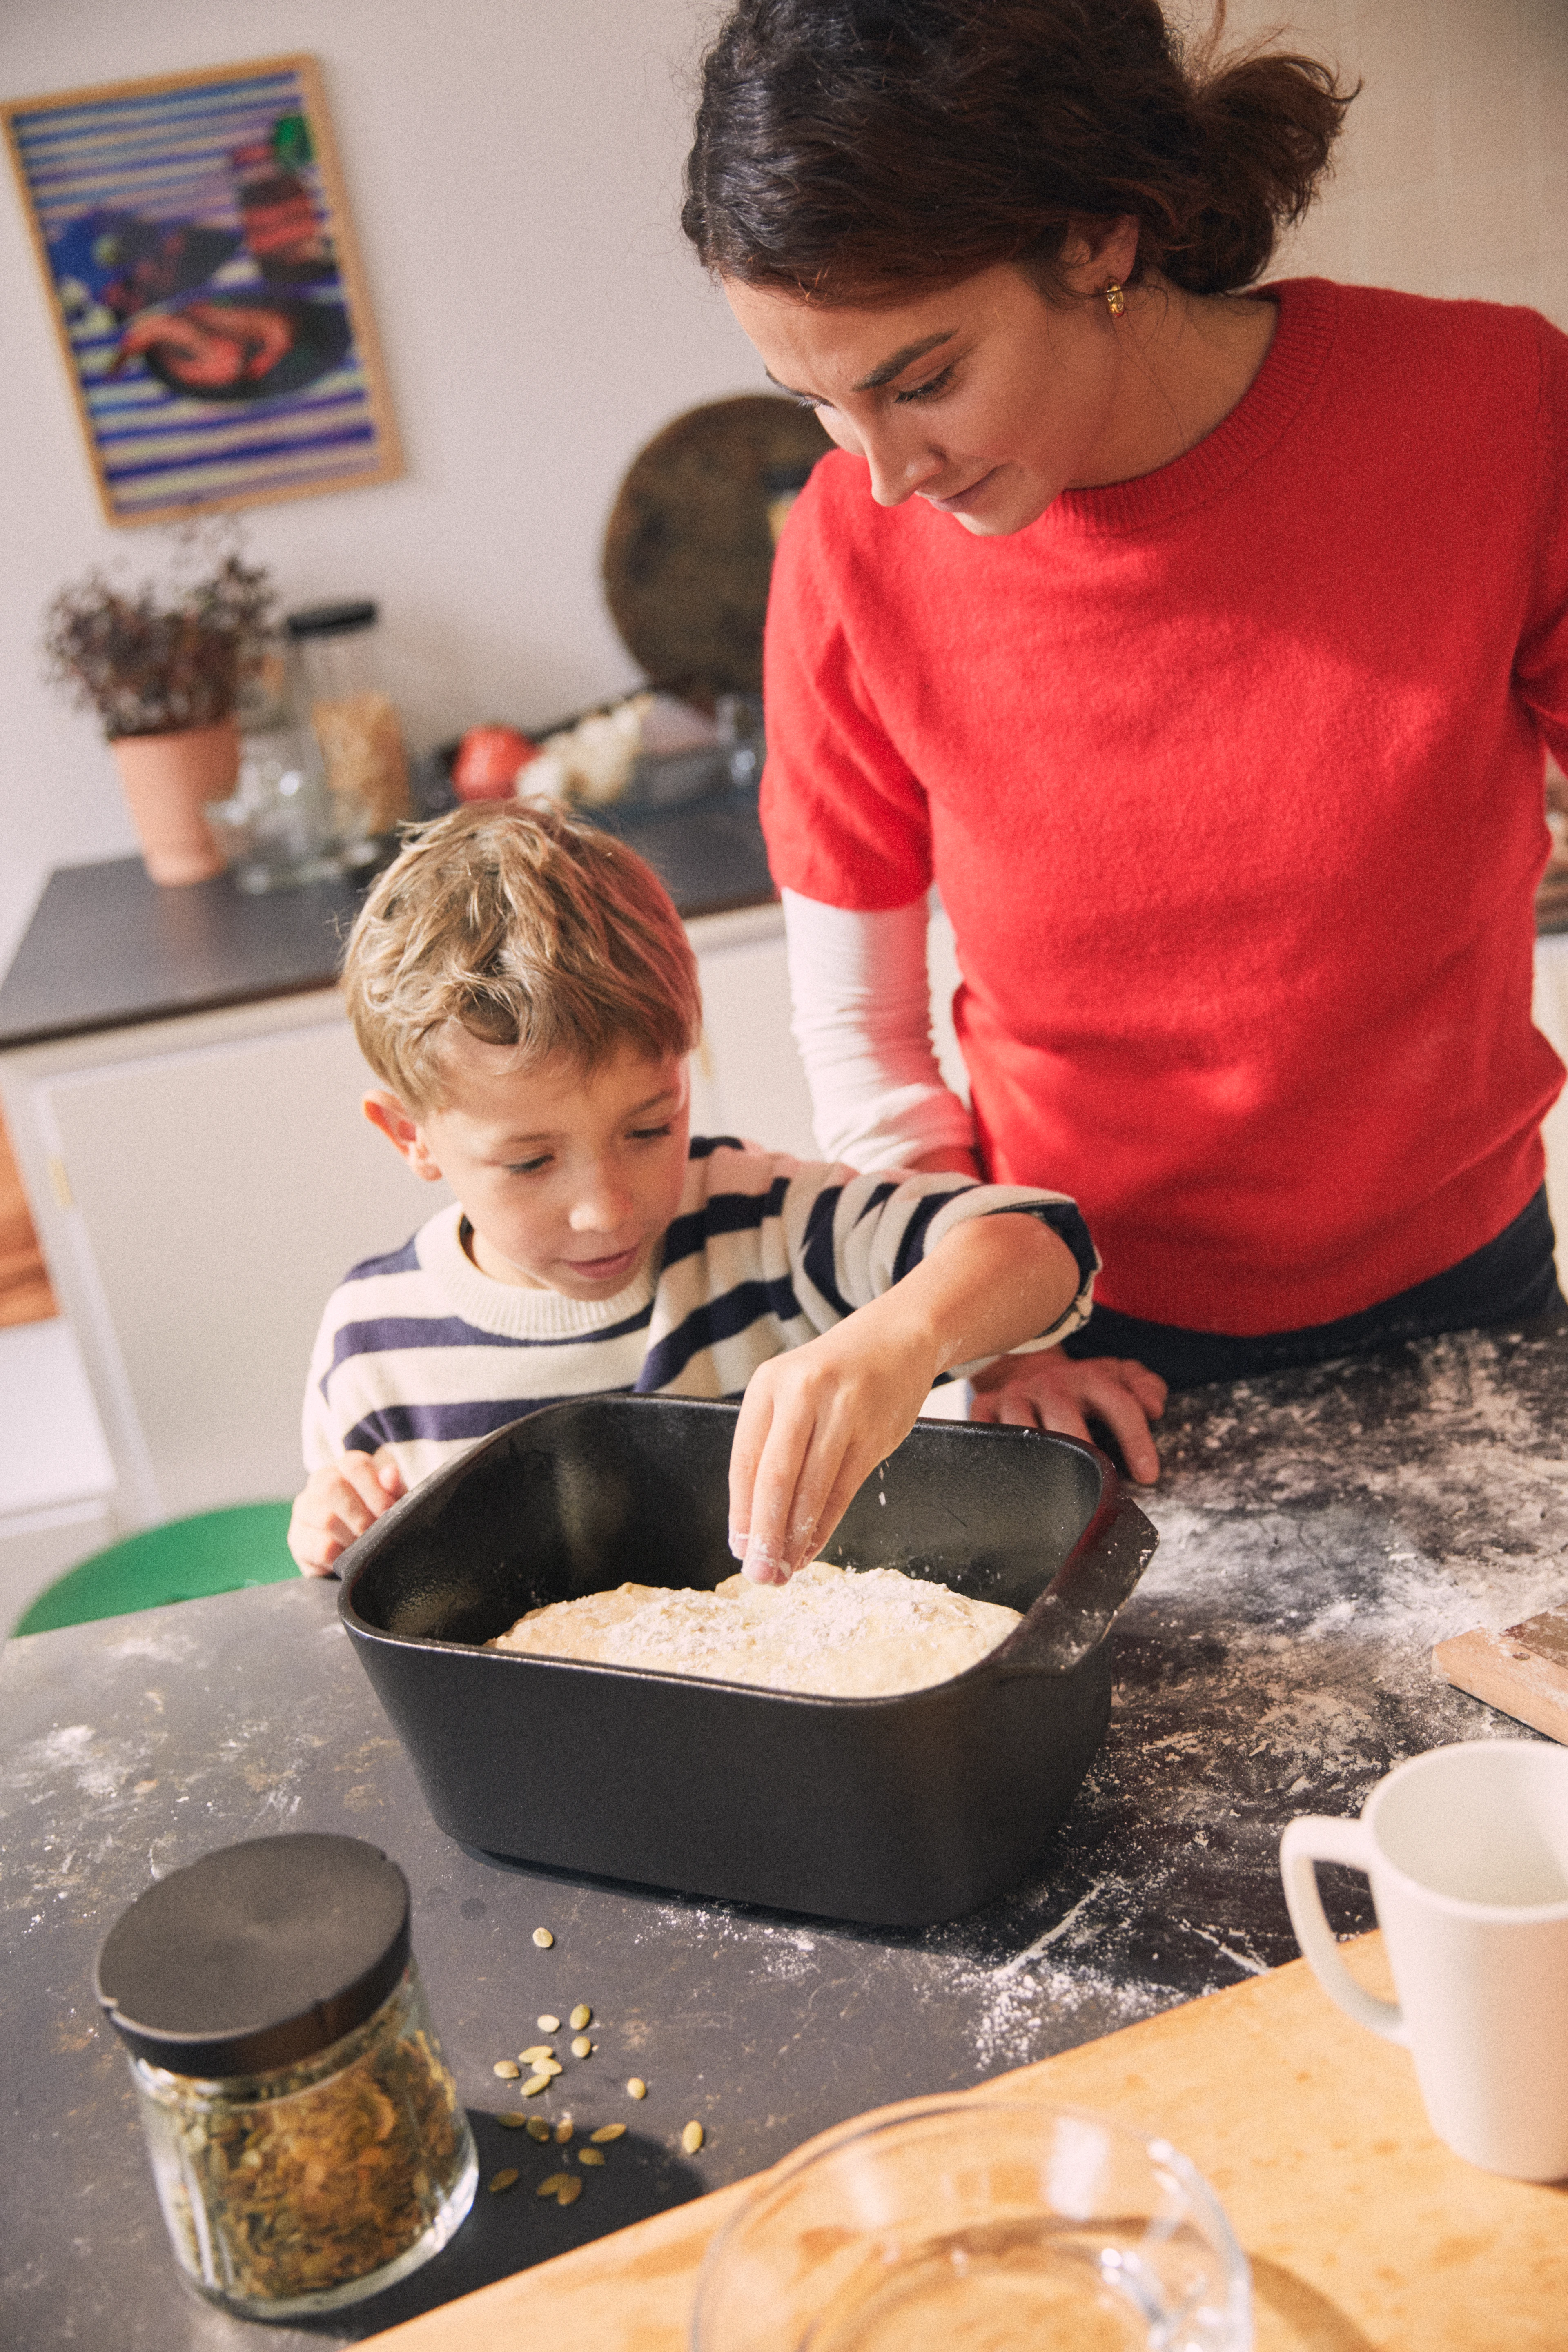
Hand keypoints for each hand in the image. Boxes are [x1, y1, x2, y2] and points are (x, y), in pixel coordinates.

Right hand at [288, 1447, 405, 1574]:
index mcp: (345, 1467)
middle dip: (361, 1516)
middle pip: (332, 1488)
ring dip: (352, 1538)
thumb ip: (393, 1488)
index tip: (388, 1512)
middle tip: (376, 1535)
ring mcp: (304, 1510)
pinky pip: (320, 1548)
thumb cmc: (377, 1517)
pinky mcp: (298, 1540)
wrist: (356, 1552)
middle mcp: (320, 1482)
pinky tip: (350, 1560)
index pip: (354, 1465)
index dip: (375, 1490)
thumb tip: (390, 1473)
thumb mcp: (392, 1502)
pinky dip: (341, 1557)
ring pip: (325, 1519)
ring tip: (366, 1549)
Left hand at [728, 1316, 938, 1583]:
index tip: (739, 1550)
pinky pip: (844, 1490)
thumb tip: (752, 1524)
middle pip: (776, 1478)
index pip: (745, 1461)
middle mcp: (803, 1394)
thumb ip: (770, 1446)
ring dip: (797, 1538)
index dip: (741, 1512)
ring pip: (813, 1489)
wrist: (897, 1338)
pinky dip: (826, 1526)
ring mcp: (842, 1413)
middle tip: (759, 1574)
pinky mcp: (875, 1433)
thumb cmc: (832, 1376)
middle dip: (766, 1534)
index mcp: (769, 1385)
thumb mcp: (790, 1392)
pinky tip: (813, 1548)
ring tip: (786, 1569)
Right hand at [969, 1350, 1166, 1482]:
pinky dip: (995, 1456)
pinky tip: (1012, 1482)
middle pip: (1066, 1418)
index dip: (1136, 1440)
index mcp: (1090, 1378)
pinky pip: (984, 1433)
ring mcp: (1014, 1395)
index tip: (1148, 1477)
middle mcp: (1050, 1384)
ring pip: (1024, 1430)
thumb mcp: (1117, 1376)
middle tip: (1099, 1489)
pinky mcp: (984, 1406)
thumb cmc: (1082, 1385)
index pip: (1119, 1404)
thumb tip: (1155, 1407)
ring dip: (1041, 1462)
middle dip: (1083, 1453)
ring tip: (1057, 1494)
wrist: (1028, 1367)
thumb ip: (1145, 1386)